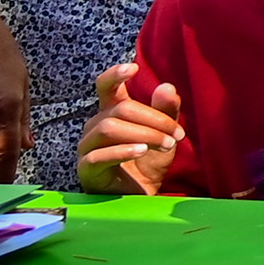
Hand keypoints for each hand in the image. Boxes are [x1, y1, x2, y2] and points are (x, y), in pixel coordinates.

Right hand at [82, 61, 185, 193]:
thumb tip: (167, 86)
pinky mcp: (86, 169)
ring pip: (109, 128)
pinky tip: (141, 151)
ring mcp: (87, 148)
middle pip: (120, 109)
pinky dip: (123, 150)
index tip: (134, 68)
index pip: (105, 87)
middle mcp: (95, 127)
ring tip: (166, 144)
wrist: (142, 196)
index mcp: (112, 113)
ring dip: (143, 134)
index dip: (115, 75)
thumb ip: (167, 112)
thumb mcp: (166, 135)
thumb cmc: (149, 163)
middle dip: (154, 119)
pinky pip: (98, 155)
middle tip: (177, 134)